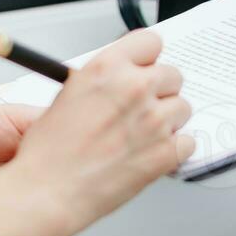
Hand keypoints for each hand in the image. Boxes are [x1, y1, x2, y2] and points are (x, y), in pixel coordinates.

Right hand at [7, 30, 192, 235]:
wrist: (46, 192)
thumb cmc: (49, 152)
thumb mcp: (69, 96)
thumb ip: (105, 82)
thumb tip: (124, 80)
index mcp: (108, 68)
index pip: (151, 42)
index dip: (148, 59)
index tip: (144, 69)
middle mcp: (134, 89)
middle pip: (172, 75)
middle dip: (160, 92)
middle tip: (143, 109)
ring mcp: (153, 121)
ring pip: (183, 108)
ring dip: (169, 121)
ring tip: (143, 137)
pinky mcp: (165, 152)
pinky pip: (188, 142)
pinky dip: (175, 150)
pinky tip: (152, 155)